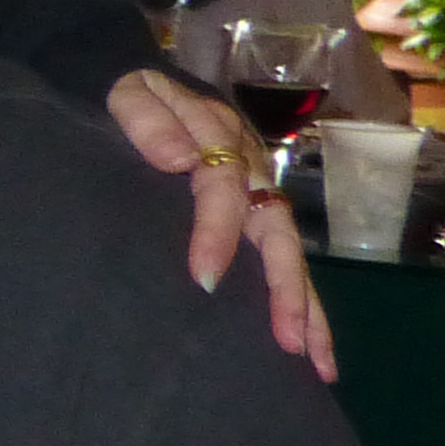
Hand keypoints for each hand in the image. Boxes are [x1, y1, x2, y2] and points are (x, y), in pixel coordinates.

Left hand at [106, 66, 334, 382]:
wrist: (133, 82)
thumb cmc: (127, 93)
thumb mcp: (128, 93)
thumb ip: (148, 120)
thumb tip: (183, 161)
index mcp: (218, 138)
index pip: (225, 189)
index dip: (217, 232)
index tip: (204, 277)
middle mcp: (249, 169)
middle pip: (276, 232)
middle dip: (284, 288)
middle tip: (287, 339)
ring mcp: (256, 192)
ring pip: (289, 254)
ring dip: (305, 308)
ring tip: (318, 363)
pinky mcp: (252, 214)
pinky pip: (281, 261)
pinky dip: (299, 303)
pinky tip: (309, 348)